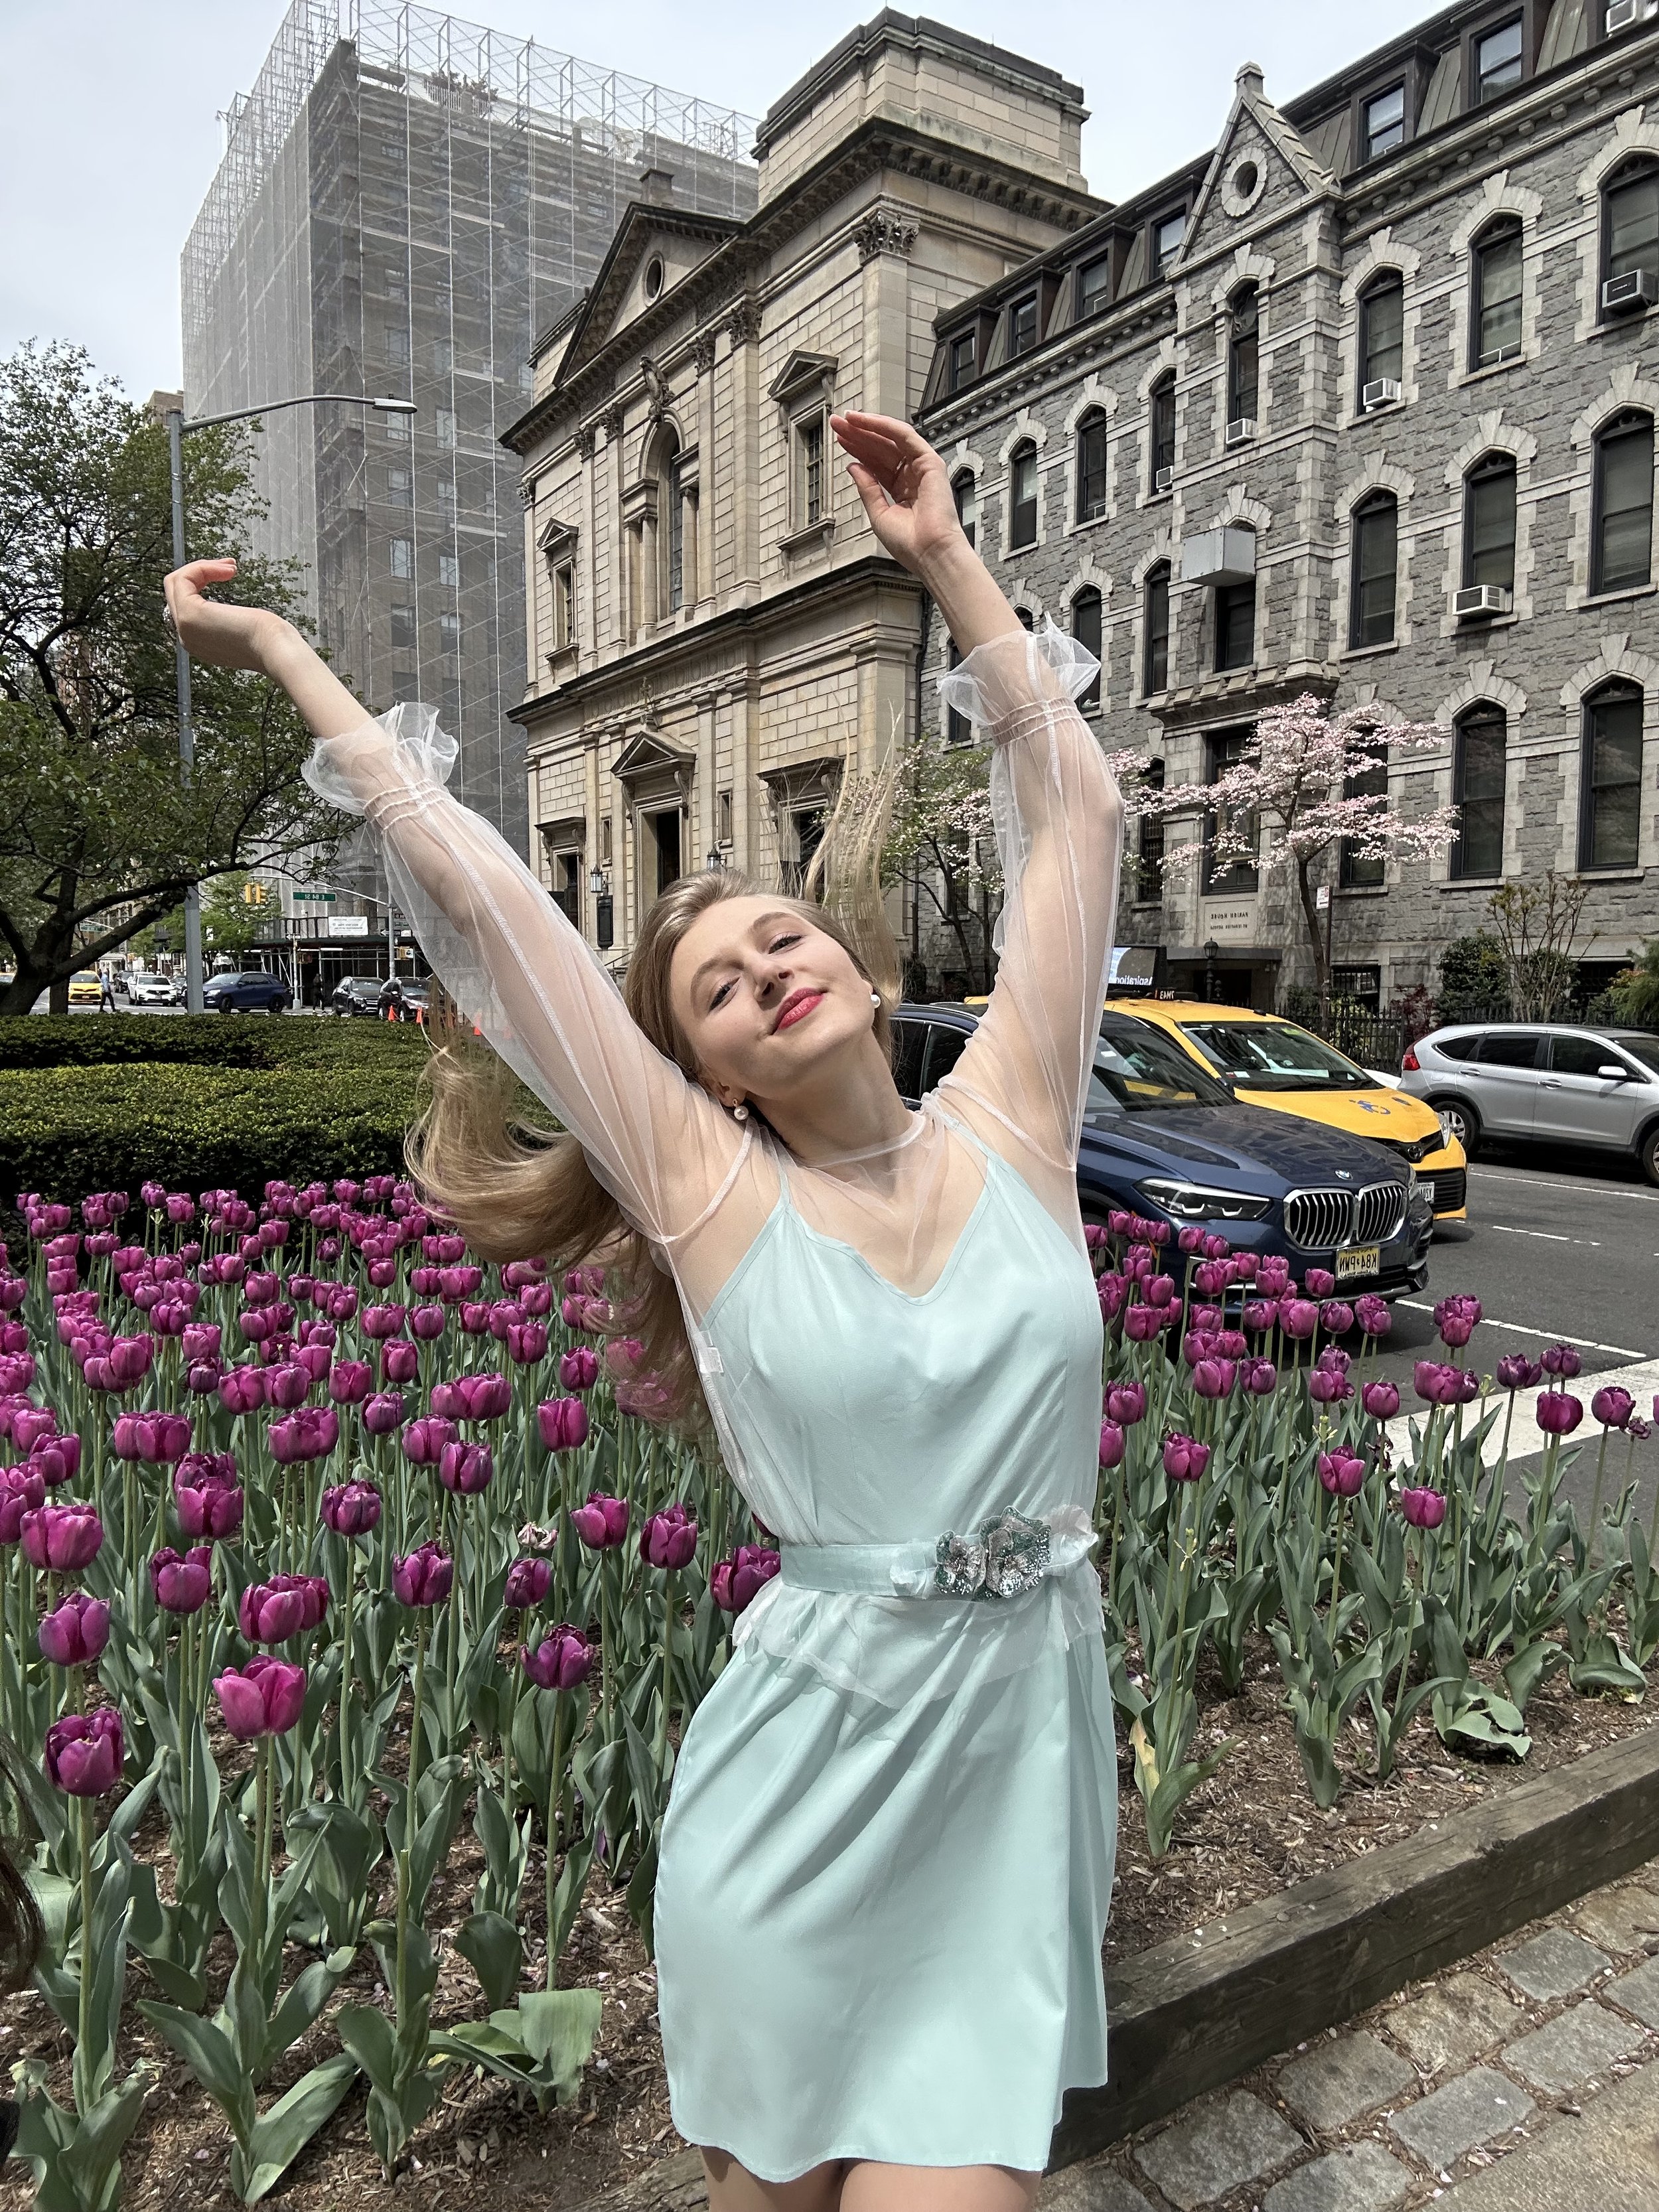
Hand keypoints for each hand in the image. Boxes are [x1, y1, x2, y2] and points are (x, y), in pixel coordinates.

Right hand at [163, 559, 283, 673]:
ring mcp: (184, 626)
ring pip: (176, 582)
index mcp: (198, 642)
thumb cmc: (271, 641)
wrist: (277, 651)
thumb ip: (228, 621)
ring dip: (203, 567)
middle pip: (175, 592)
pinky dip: (203, 567)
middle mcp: (186, 636)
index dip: (203, 583)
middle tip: (228, 566)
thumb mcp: (243, 629)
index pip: (184, 604)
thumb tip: (228, 611)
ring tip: (230, 567)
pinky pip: (183, 579)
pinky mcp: (189, 614)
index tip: (228, 574)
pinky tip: (228, 570)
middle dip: (201, 571)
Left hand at [831, 411, 963, 576]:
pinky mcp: (930, 462)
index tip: (838, 439)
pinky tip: (865, 421)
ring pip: (890, 439)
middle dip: (858, 434)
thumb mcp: (878, 514)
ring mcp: (921, 468)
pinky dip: (884, 426)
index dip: (857, 449)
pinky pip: (904, 436)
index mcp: (901, 491)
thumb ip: (867, 488)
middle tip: (836, 423)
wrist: (930, 553)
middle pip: (880, 448)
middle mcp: (912, 477)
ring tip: (845, 419)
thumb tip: (854, 466)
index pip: (875, 464)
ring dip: (868, 426)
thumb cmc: (910, 544)